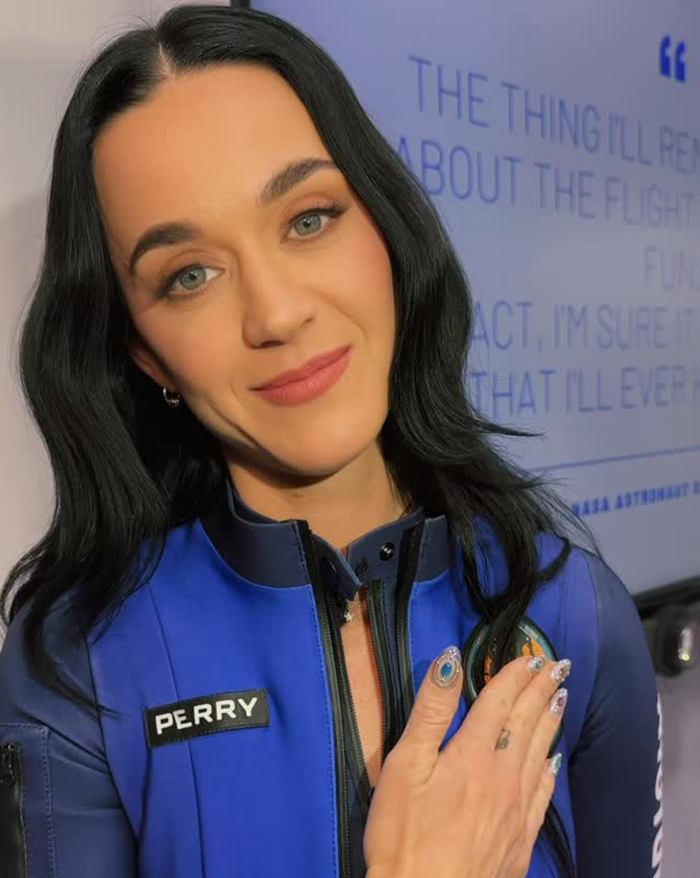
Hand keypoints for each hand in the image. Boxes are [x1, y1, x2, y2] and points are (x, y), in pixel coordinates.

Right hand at [363, 645, 569, 877]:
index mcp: (473, 752)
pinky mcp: (520, 841)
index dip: (514, 674)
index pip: (500, 700)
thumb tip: (451, 659)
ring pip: (539, 753)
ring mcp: (516, 809)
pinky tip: (553, 761)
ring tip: (560, 698)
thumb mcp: (405, 764)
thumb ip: (431, 709)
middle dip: (540, 690)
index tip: (529, 654)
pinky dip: (549, 770)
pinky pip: (542, 794)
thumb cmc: (404, 833)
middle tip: (557, 666)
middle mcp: (503, 774)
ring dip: (550, 721)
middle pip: (526, 722)